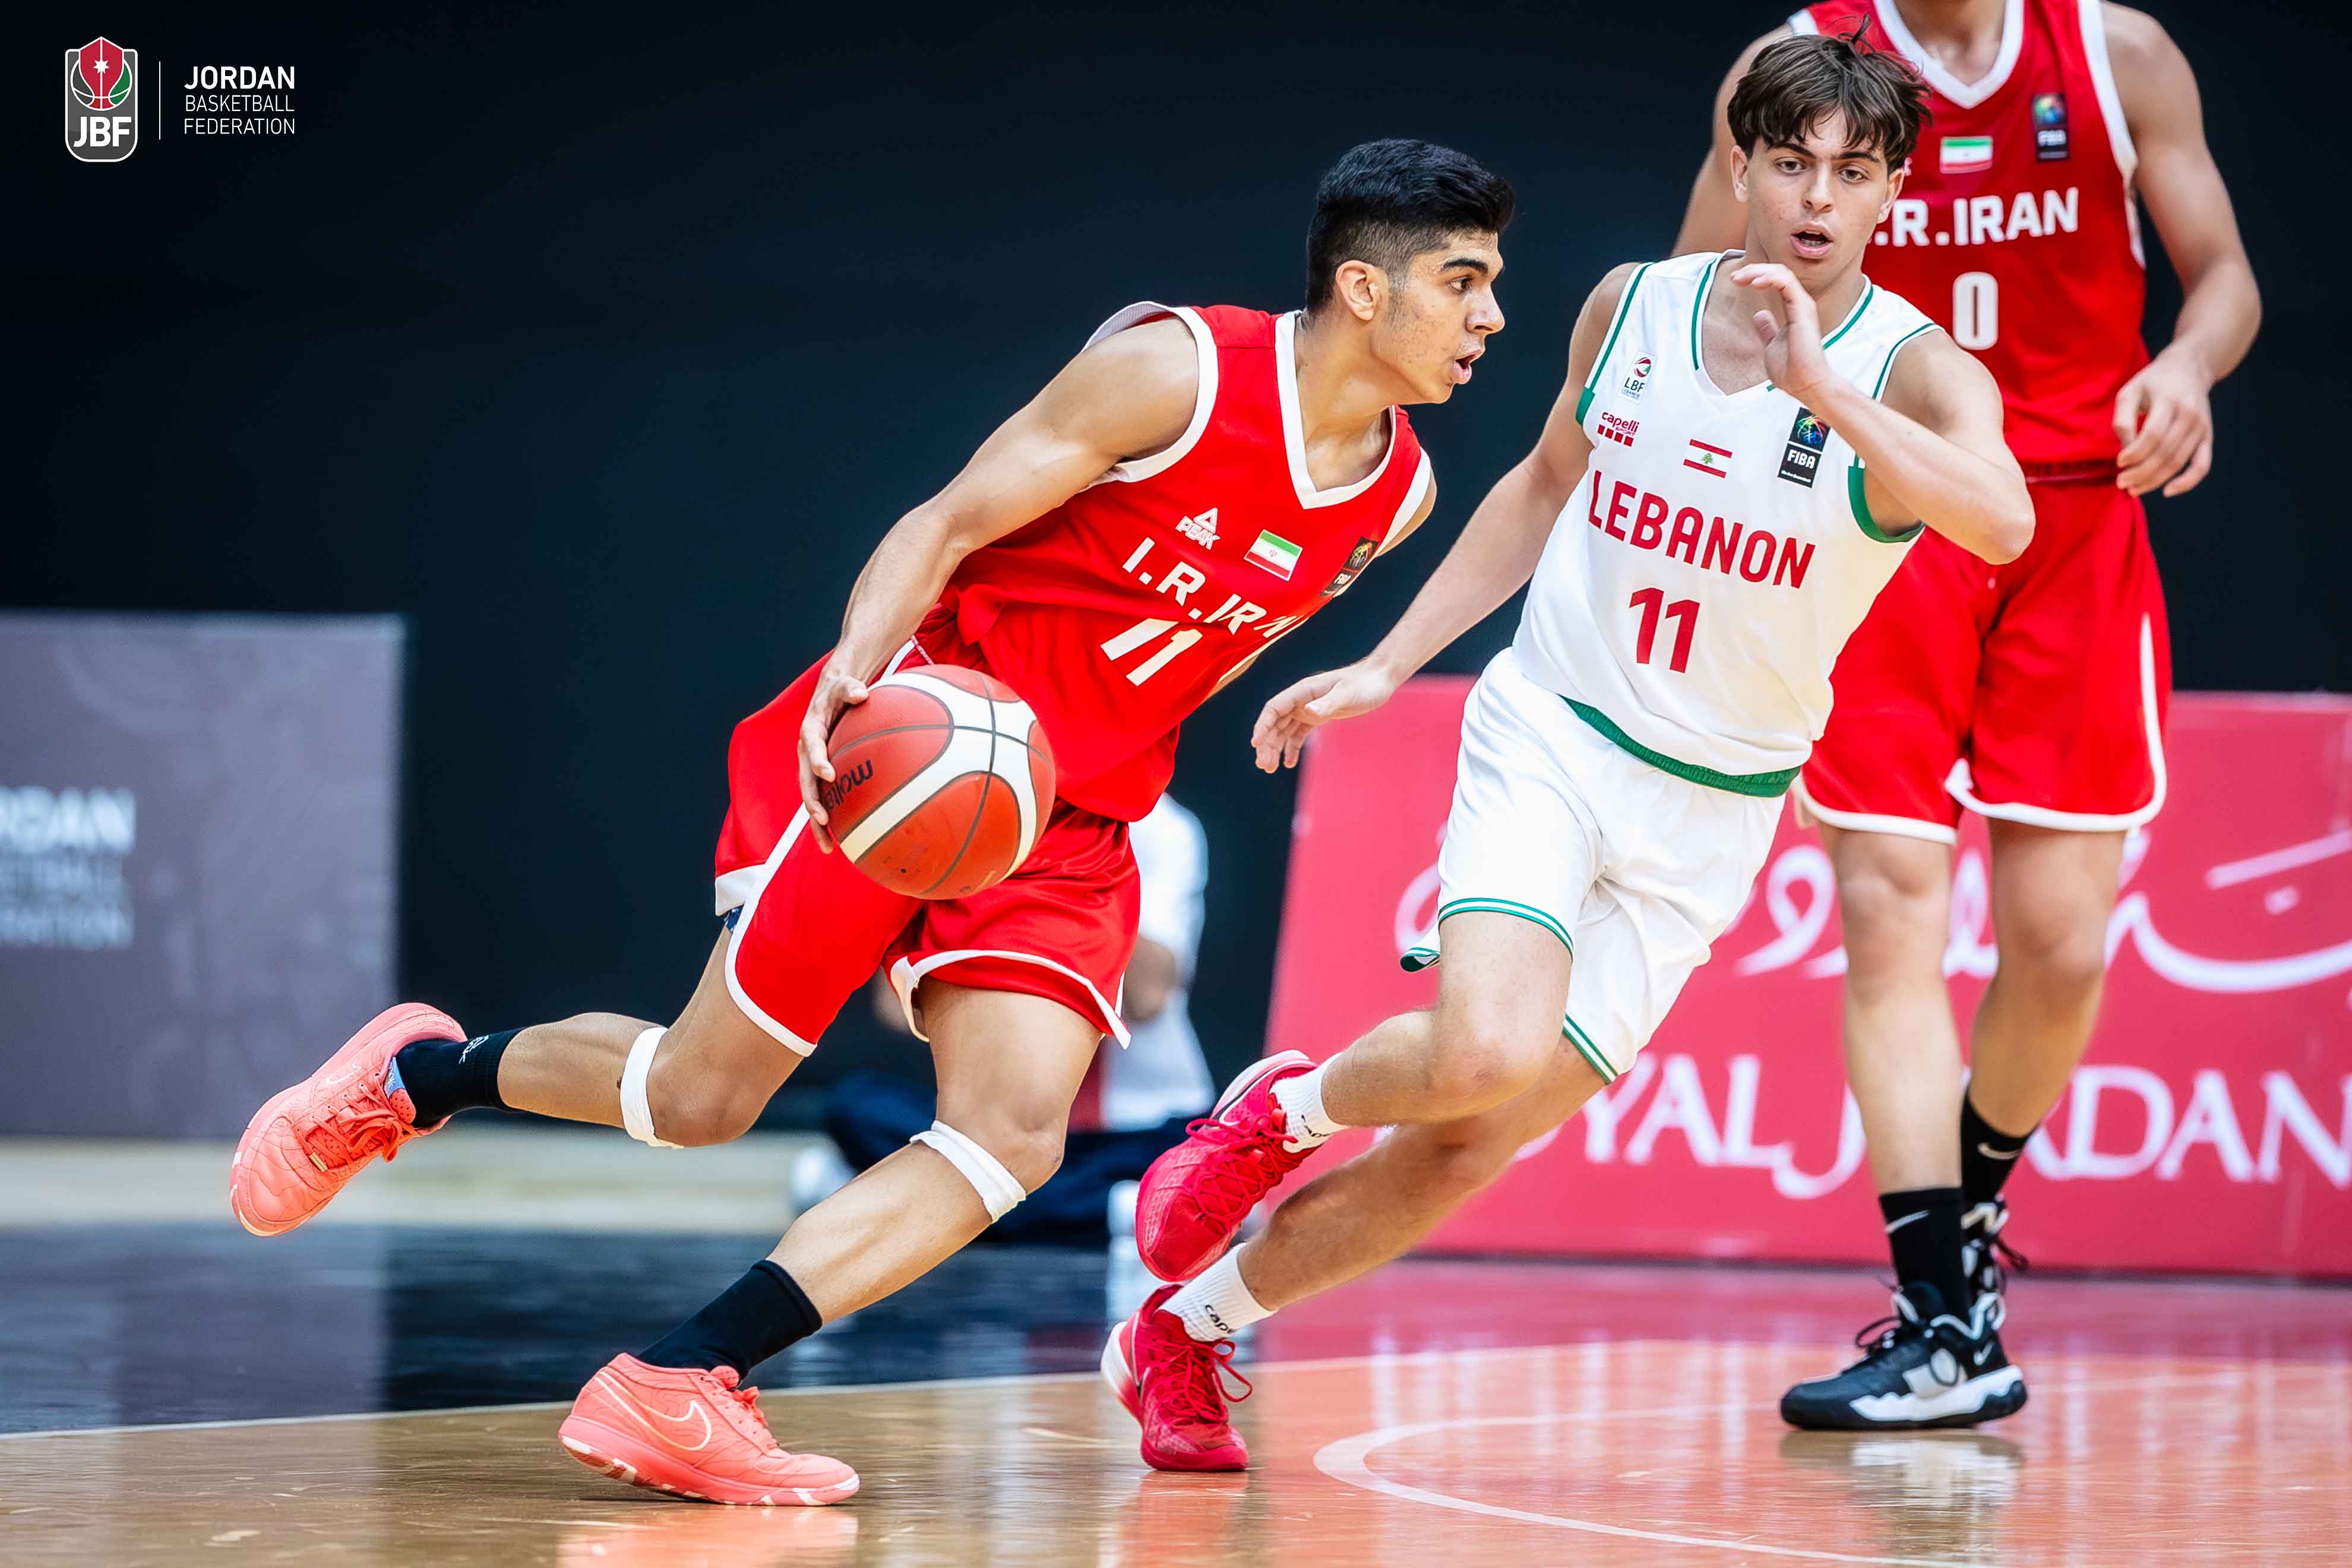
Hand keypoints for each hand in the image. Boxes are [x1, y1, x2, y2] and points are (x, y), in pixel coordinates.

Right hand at [796, 659, 871, 851]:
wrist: (831, 694)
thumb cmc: (841, 689)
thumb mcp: (845, 685)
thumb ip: (851, 688)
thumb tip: (861, 692)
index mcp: (811, 731)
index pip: (812, 747)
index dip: (818, 761)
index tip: (829, 774)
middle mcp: (807, 752)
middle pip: (806, 782)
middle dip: (813, 803)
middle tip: (824, 821)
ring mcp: (812, 766)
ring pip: (811, 798)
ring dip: (817, 823)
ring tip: (828, 847)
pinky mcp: (821, 775)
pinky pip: (823, 800)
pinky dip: (827, 821)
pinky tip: (840, 841)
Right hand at [1250, 659, 1400, 771]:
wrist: (1379, 680)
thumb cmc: (1364, 684)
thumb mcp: (1347, 694)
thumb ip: (1327, 703)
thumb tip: (1307, 712)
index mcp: (1303, 691)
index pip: (1274, 708)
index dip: (1262, 725)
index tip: (1255, 744)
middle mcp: (1301, 700)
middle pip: (1275, 723)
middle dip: (1267, 744)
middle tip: (1264, 766)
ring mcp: (1308, 708)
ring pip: (1284, 730)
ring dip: (1275, 748)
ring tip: (1270, 769)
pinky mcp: (1318, 716)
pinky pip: (1298, 734)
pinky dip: (1292, 748)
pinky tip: (1289, 764)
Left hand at [1731, 263, 1830, 403]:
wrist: (1806, 384)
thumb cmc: (1792, 370)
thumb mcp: (1771, 345)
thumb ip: (1767, 328)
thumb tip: (1759, 315)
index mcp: (1793, 310)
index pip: (1776, 281)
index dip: (1756, 276)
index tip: (1737, 281)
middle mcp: (1799, 304)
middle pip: (1778, 273)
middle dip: (1754, 270)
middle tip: (1736, 276)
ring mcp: (1802, 305)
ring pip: (1782, 273)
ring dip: (1759, 271)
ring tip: (1742, 276)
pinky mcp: (1803, 309)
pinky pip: (1787, 282)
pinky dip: (1770, 277)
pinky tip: (1756, 282)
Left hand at [2112, 355, 2213, 496]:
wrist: (2189, 369)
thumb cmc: (2152, 383)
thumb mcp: (2130, 392)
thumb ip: (2123, 419)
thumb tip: (2125, 449)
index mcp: (2170, 401)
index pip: (2153, 435)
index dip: (2134, 453)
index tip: (2118, 462)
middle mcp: (2190, 415)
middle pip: (2165, 453)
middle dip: (2141, 473)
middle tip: (2121, 483)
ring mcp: (2202, 427)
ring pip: (2178, 462)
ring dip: (2155, 480)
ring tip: (2134, 489)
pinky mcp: (2207, 437)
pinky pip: (2202, 465)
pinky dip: (2188, 482)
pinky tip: (2168, 491)